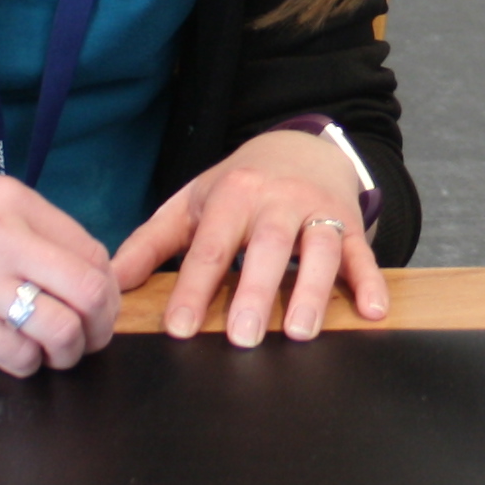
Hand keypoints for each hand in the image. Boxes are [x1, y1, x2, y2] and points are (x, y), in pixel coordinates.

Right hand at [0, 171, 117, 376]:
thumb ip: (19, 228)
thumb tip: (69, 270)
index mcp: (10, 200)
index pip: (90, 249)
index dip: (104, 286)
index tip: (98, 304)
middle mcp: (0, 237)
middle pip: (91, 290)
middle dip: (102, 323)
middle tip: (92, 338)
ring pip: (63, 329)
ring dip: (69, 351)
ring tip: (55, 354)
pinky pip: (17, 355)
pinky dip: (28, 365)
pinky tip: (16, 360)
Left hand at [114, 127, 390, 345]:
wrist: (301, 146)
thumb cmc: (238, 186)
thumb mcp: (191, 205)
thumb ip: (150, 244)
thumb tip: (111, 280)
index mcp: (233, 195)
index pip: (211, 247)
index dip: (193, 288)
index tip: (179, 328)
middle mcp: (279, 200)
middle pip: (269, 247)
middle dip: (256, 292)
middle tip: (242, 338)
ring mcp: (319, 210)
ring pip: (321, 249)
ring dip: (313, 291)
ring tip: (300, 333)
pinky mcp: (351, 223)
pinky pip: (362, 252)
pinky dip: (370, 281)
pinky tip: (373, 312)